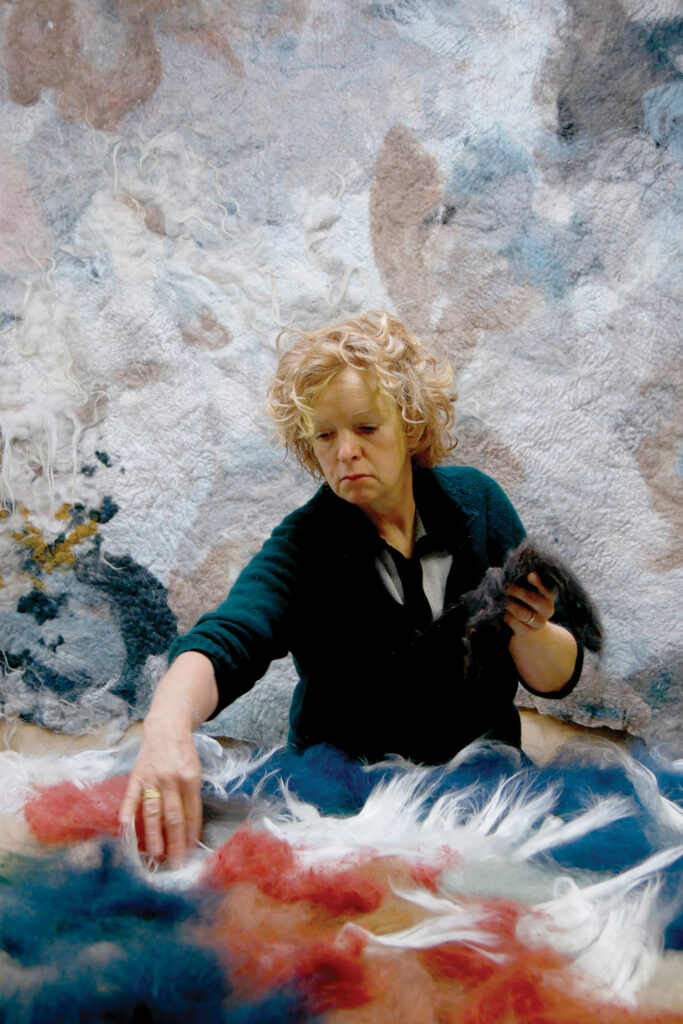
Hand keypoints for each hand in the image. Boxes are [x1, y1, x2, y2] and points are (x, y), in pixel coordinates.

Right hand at [119, 716, 202, 867]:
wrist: (166, 728)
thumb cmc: (183, 753)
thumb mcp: (195, 772)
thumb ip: (191, 797)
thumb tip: (191, 827)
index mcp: (190, 779)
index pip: (192, 813)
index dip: (191, 834)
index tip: (191, 853)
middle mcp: (172, 780)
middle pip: (174, 816)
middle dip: (176, 842)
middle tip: (176, 863)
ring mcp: (153, 778)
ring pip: (153, 811)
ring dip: (154, 834)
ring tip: (155, 854)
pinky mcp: (137, 775)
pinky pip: (131, 796)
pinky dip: (128, 811)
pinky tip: (125, 826)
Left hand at [504, 571, 556, 635]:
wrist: (531, 623)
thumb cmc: (529, 601)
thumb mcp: (533, 590)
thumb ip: (532, 582)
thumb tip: (531, 574)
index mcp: (550, 596)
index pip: (546, 589)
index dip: (538, 582)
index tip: (529, 575)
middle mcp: (548, 610)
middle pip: (531, 598)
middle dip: (516, 591)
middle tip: (508, 588)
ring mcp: (539, 622)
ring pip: (522, 613)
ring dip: (510, 604)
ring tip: (506, 600)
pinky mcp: (528, 631)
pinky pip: (514, 622)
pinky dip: (507, 615)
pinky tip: (507, 612)